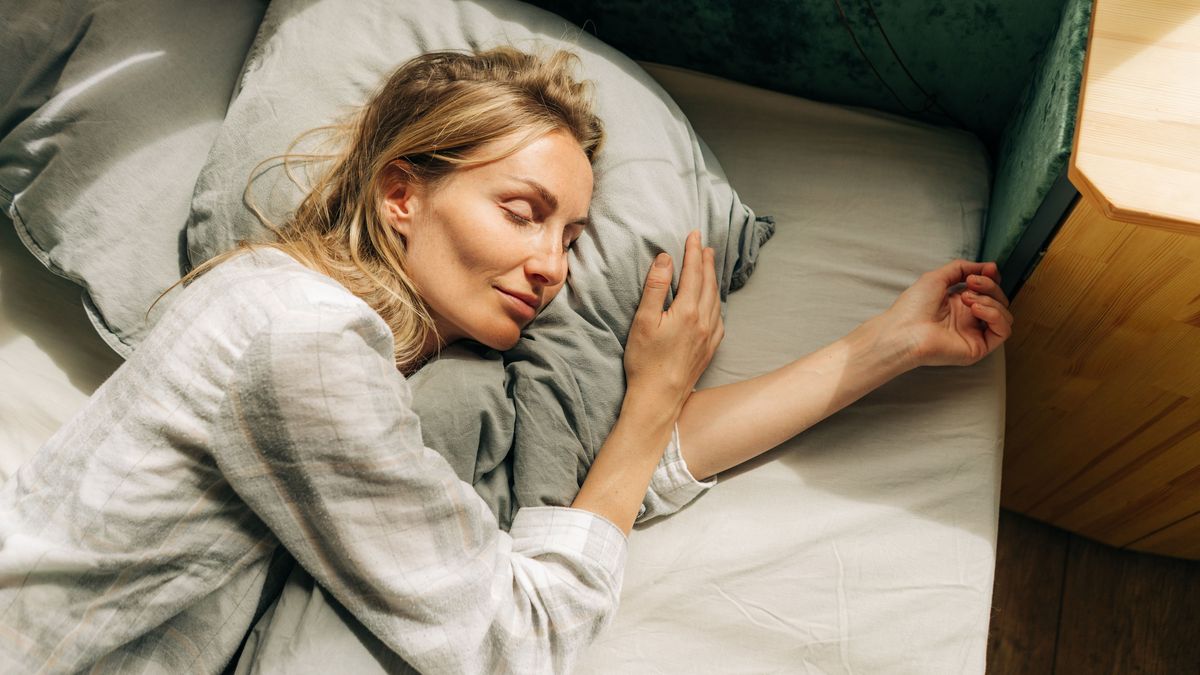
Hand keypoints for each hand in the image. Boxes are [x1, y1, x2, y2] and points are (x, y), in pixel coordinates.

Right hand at [623, 230, 723, 413]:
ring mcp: (710, 336)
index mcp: (688, 311)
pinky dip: (716, 301)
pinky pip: (719, 317)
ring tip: (710, 266)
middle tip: (704, 245)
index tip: (694, 234)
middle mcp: (704, 321)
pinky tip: (713, 302)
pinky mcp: (710, 348)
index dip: (693, 251)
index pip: (693, 272)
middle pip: (708, 283)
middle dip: (706, 261)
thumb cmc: (646, 361)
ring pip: (715, 299)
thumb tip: (666, 259)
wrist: (659, 398)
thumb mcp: (643, 321)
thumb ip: (656, 288)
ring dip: (712, 279)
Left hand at [879, 259, 1012, 367]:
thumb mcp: (937, 277)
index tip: (989, 269)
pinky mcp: (978, 347)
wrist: (904, 331)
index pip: (988, 290)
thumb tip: (989, 267)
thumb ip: (962, 268)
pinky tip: (975, 309)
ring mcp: (974, 333)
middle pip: (998, 300)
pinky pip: (1002, 331)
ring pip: (1004, 315)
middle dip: (989, 286)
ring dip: (990, 300)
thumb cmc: (912, 307)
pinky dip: (995, 315)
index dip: (992, 278)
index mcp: (959, 304)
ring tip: (967, 298)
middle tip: (971, 283)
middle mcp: (968, 319)